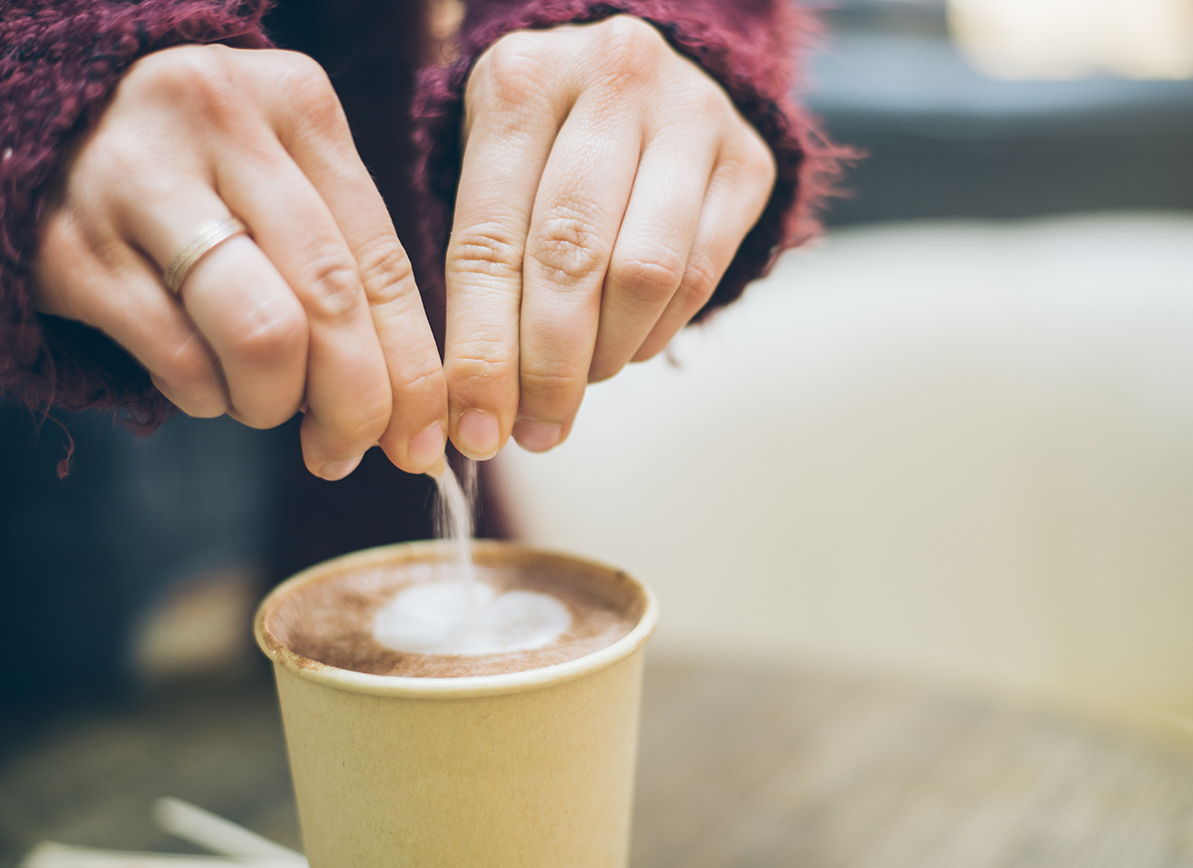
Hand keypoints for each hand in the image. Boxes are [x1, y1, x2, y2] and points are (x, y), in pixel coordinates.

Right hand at [33, 45, 447, 478]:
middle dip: (356, 404)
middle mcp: (219, 121)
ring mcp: (136, 178)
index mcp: (297, 104)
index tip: (425, 440)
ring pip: (263, 334)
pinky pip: (179, 359)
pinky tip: (203, 381)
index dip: (416, 370)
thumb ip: (350, 269)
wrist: (49, 138)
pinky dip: (207, 396)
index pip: (384, 262)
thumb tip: (413, 411)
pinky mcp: (69, 246)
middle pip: (332, 300)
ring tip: (265, 405)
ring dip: (275, 402)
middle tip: (347, 452)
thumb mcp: (285, 186)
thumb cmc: (202, 180)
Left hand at [445, 15, 776, 457]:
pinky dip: (656, 331)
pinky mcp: (747, 159)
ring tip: (582, 378)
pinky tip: (628, 342)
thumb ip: (485, 271)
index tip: (478, 430)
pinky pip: (701, 274)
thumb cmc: (546, 147)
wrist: (639, 78)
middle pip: (571, 257)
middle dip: (548, 367)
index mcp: (521, 82)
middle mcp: (611, 79)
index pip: (490, 241)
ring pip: (646, 272)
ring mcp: (691, 114)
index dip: (482, 351)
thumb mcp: (496, 173)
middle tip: (535, 431)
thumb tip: (480, 409)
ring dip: (607, 354)